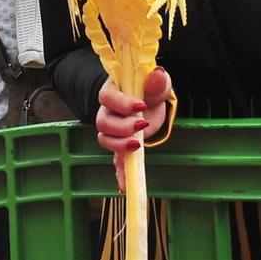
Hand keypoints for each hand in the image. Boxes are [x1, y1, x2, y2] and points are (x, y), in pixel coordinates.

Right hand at [96, 67, 172, 190]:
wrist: (152, 103)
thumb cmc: (151, 91)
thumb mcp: (158, 83)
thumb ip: (157, 81)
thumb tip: (157, 74)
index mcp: (113, 91)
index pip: (107, 96)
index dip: (121, 103)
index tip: (141, 105)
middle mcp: (107, 111)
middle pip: (103, 122)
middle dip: (121, 127)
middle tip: (142, 126)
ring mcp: (112, 131)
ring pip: (105, 140)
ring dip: (120, 145)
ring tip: (138, 145)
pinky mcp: (121, 146)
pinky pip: (115, 160)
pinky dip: (120, 172)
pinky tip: (124, 185)